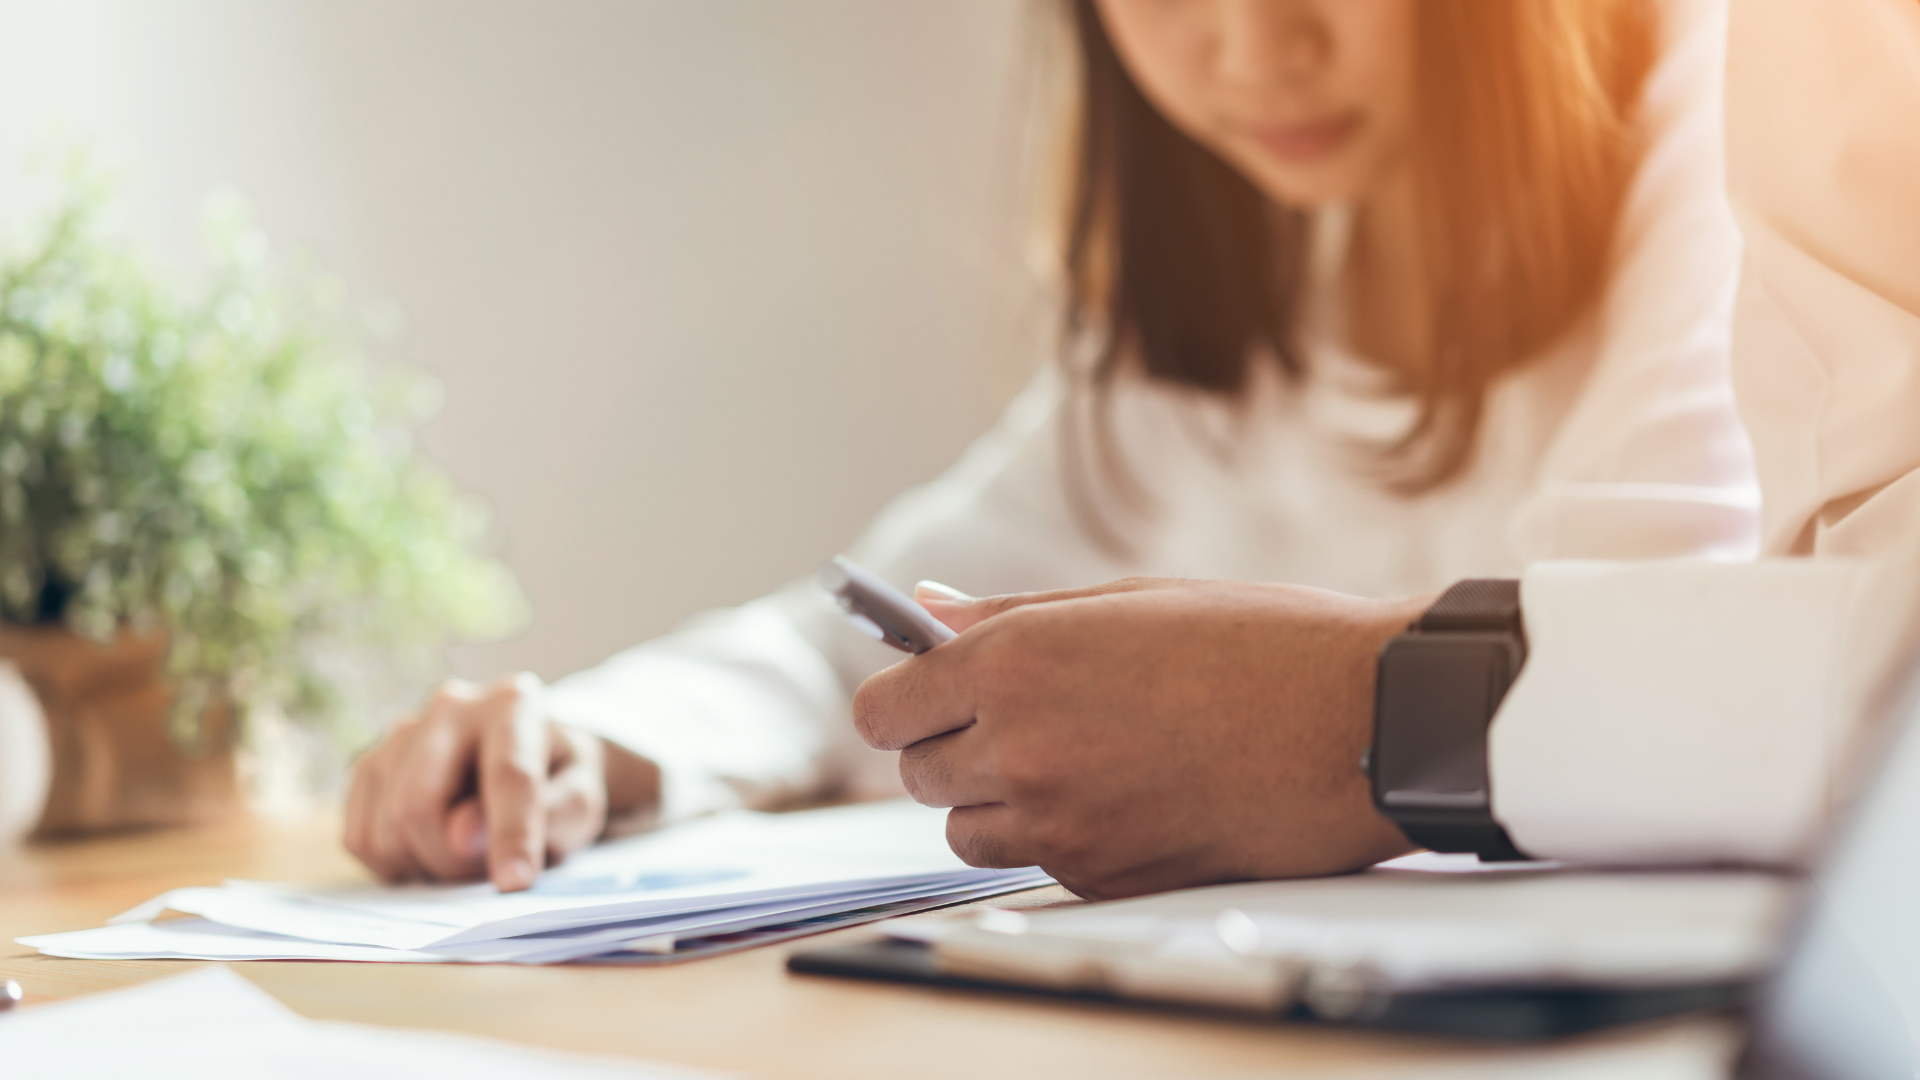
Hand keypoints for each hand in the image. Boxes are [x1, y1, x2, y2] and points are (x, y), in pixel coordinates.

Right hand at [344, 672, 659, 890]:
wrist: (530, 757)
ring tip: (467, 857)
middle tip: (485, 873)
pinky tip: (432, 852)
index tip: (515, 883)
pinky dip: (397, 866)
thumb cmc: (560, 782)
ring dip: (427, 866)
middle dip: (452, 860)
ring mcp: (401, 733)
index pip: (508, 776)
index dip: (511, 835)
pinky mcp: (371, 767)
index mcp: (512, 705)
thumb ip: (547, 813)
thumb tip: (464, 834)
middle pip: (419, 805)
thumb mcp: (581, 799)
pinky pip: (361, 839)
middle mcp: (450, 707)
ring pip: (387, 828)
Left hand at [853, 578, 1425, 899]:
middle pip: (917, 773)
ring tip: (1077, 757)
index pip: (883, 710)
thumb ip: (1008, 617)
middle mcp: (1020, 748)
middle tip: (1020, 718)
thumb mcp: (1124, 601)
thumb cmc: (1257, 642)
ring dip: (995, 800)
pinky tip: (1126, 793)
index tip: (926, 696)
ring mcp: (1060, 824)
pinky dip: (1059, 837)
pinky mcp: (1103, 878)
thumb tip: (926, 611)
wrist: (1361, 721)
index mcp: (1015, 662)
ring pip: (966, 831)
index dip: (902, 701)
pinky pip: (1036, 864)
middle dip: (951, 746)